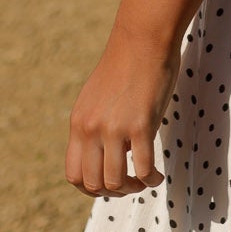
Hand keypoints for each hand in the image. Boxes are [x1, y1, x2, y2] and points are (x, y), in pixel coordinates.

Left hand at [65, 18, 178, 198]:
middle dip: (113, 192)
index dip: (90, 188)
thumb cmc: (127, 66)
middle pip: (92, 183)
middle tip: (131, 184)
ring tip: (145, 179)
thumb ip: (97, 126)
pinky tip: (157, 174)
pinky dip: (151, 179)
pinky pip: (142, 168)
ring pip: (115, 181)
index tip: (110, 184)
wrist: (143, 39)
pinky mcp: (140, 125)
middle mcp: (91, 129)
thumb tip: (110, 154)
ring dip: (133, 188)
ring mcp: (114, 128)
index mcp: (79, 123)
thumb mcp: (98, 98)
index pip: (73, 174)